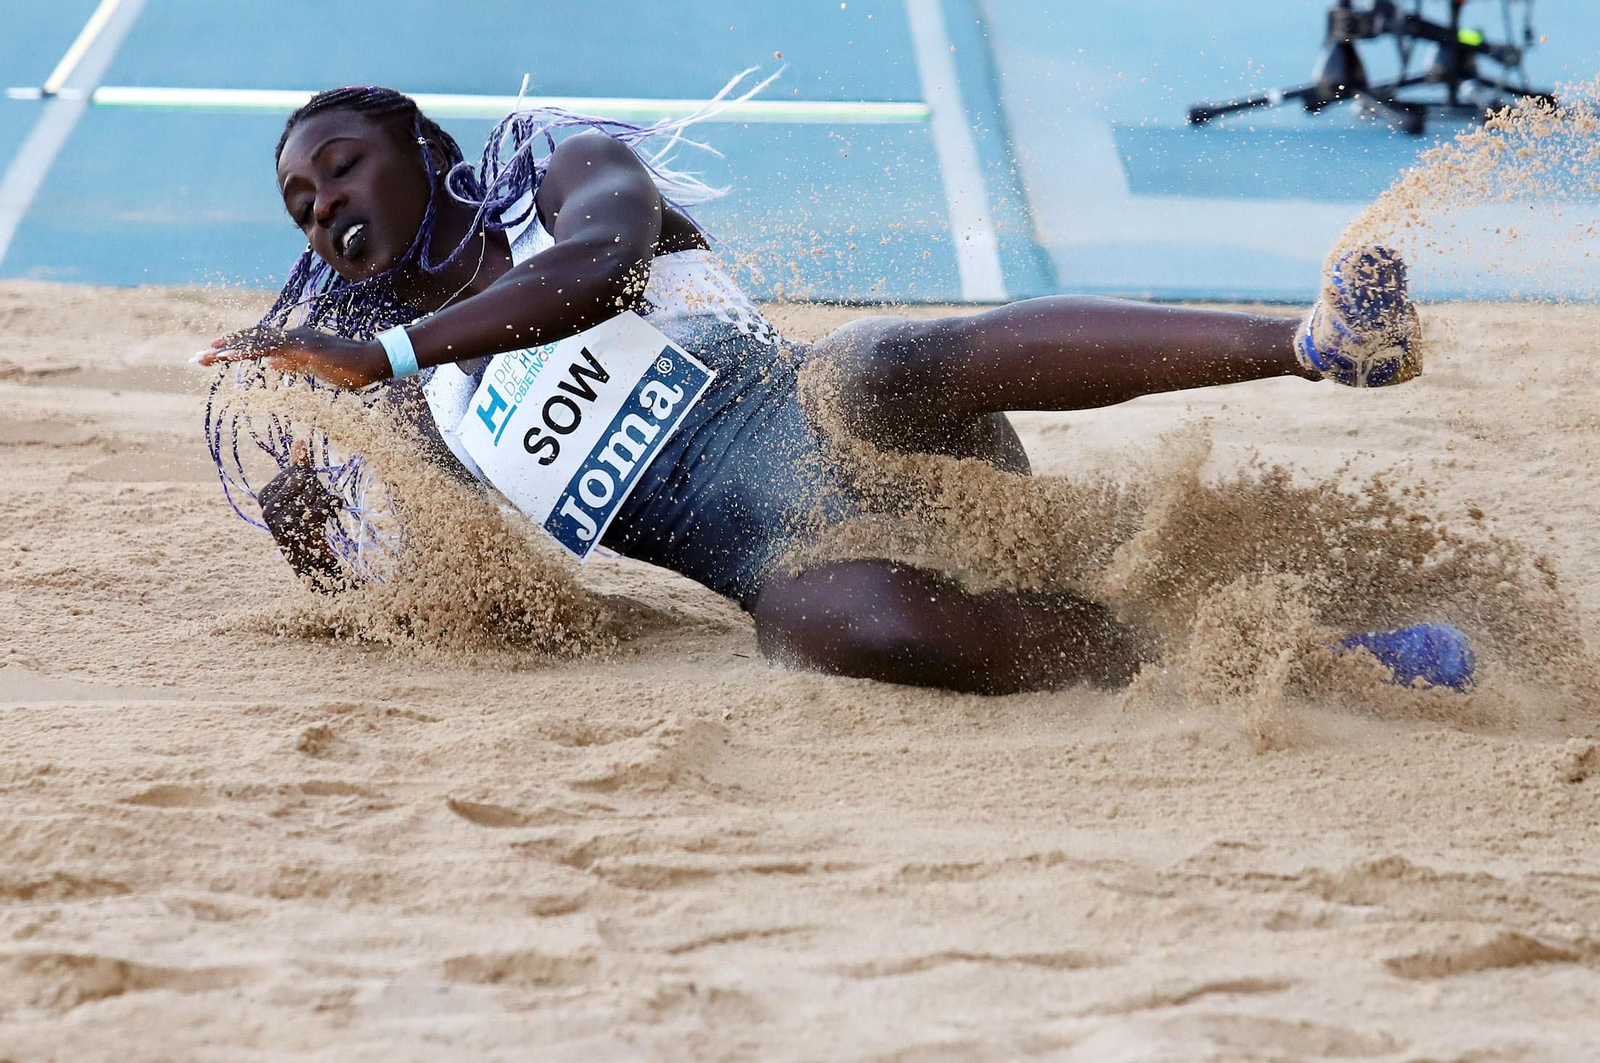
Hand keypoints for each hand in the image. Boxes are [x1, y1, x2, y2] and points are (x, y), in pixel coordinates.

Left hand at [193, 326, 388, 388]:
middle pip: (251, 338)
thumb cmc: (351, 370)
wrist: (374, 362)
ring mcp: (297, 339)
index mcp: (295, 341)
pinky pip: (267, 348)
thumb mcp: (316, 369)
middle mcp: (292, 335)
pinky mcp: (302, 348)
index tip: (213, 355)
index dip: (235, 347)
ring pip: (255, 341)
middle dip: (223, 347)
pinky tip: (226, 357)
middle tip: (196, 358)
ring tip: (204, 357)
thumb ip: (293, 365)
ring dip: (227, 349)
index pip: (259, 342)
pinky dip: (244, 352)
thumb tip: (271, 363)